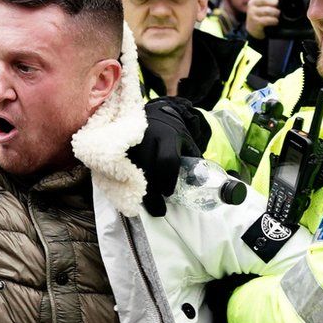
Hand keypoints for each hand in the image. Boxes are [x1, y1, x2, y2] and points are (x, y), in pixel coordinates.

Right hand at [128, 97, 210, 216]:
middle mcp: (147, 138)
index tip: (169, 194)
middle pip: (147, 169)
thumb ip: (193, 159)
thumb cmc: (173, 131)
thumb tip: (202, 182)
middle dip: (152, 193)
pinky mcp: (121, 147)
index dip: (168, 180)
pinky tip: (133, 194)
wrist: (155, 112)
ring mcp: (131, 142)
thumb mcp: (186, 140)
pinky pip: (121, 169)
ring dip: (138, 191)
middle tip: (158, 210)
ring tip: (146, 206)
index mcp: (167, 136)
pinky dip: (128, 183)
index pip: (167, 160)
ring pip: (131, 171)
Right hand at [245, 0, 280, 38]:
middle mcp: (253, 3)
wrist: (253, 29)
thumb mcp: (264, 4)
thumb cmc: (261, 15)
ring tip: (277, 14)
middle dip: (272, 1)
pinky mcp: (255, 21)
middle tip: (277, 4)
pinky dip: (274, 21)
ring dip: (275, 13)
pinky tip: (275, 21)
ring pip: (266, 10)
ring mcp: (252, 12)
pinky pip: (266, 20)